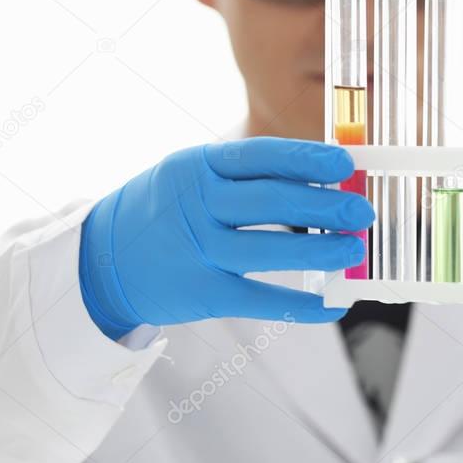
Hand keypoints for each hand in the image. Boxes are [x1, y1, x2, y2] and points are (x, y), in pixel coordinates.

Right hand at [78, 137, 372, 339]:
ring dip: (318, 250)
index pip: (260, 156)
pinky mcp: (200, 293)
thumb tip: (320, 178)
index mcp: (197, 166)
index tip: (346, 162)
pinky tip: (331, 306)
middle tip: (363, 211)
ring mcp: (197, 251)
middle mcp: (196, 206)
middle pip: (271, 201)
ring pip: (268, 250)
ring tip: (354, 250)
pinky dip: (297, 306)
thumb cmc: (162, 209)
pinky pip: (257, 300)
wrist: (100, 260)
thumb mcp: (190, 175)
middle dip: (325, 204)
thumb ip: (244, 175)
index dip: (307, 158)